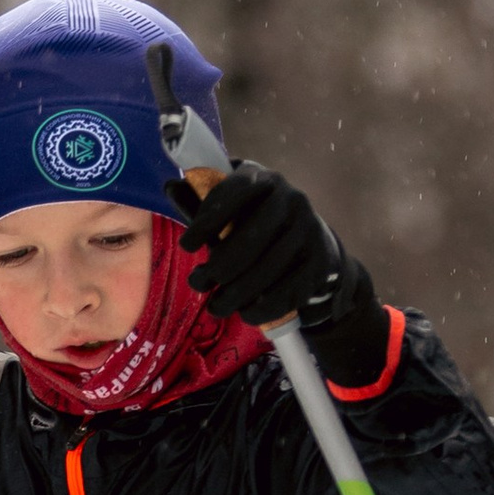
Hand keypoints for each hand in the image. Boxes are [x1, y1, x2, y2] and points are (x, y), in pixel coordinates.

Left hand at [167, 161, 390, 384]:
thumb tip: (171, 187)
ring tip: (216, 307)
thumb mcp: (233, 210)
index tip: (187, 246)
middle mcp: (291, 199)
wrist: (314, 245)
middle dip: (219, 267)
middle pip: (250, 238)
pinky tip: (245, 314)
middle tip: (199, 283)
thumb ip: (202, 203)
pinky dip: (263, 308)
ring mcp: (310, 230)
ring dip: (236, 294)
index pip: (234, 193)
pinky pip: (288, 291)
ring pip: (267, 269)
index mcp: (264, 179)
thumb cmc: (258, 226)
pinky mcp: (321, 261)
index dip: (207, 220)